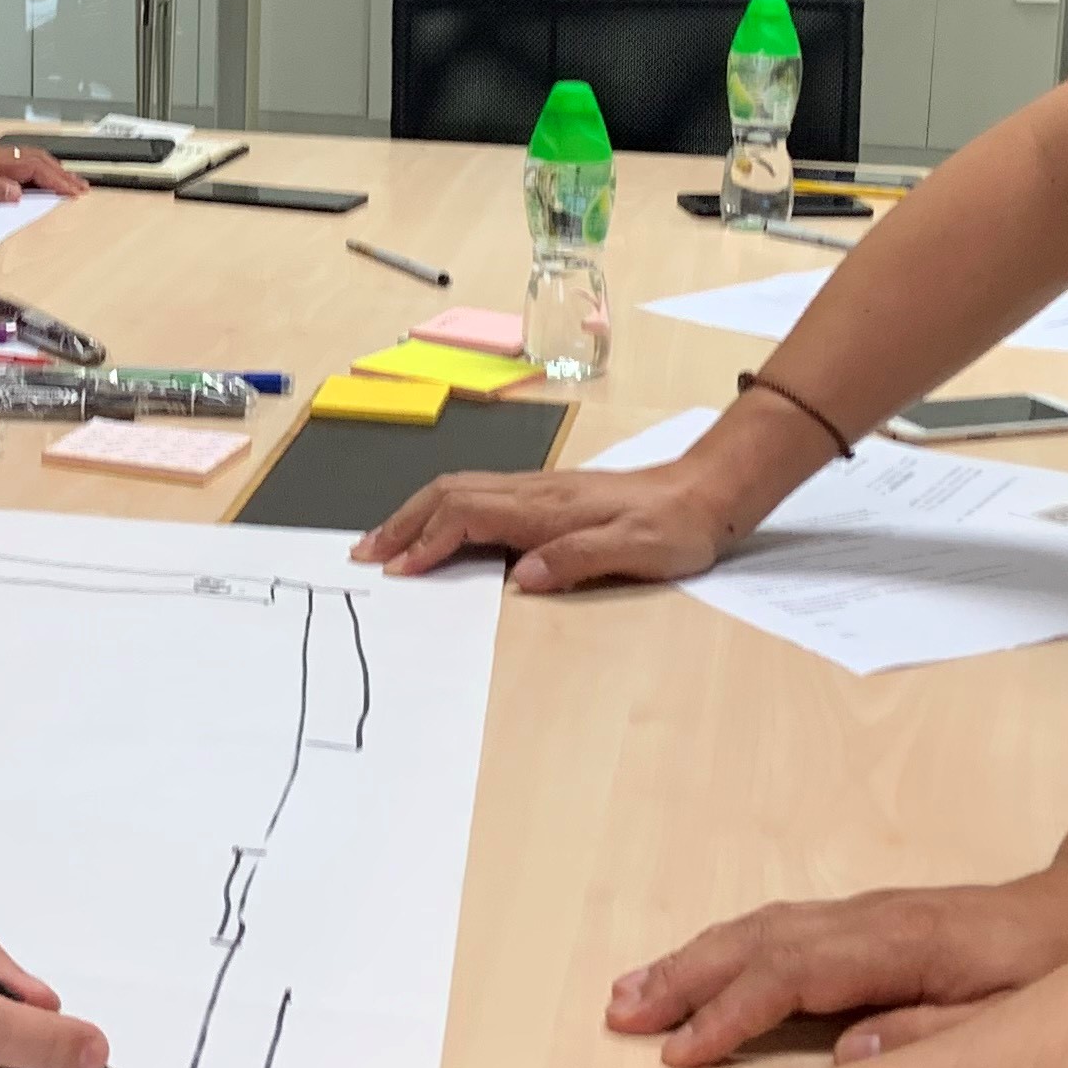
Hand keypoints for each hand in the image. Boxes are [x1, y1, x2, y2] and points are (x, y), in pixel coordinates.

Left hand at [0, 139, 86, 204]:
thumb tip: (15, 193)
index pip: (34, 170)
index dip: (57, 181)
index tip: (74, 191)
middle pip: (37, 162)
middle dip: (62, 174)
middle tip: (80, 186)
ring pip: (29, 160)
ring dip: (51, 170)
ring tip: (65, 181)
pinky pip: (17, 163)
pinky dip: (34, 170)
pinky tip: (33, 177)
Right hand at [358, 465, 746, 592]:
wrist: (704, 492)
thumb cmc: (674, 527)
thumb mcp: (637, 551)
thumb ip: (578, 561)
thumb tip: (522, 578)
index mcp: (546, 507)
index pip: (467, 515)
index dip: (427, 542)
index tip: (398, 572)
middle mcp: (533, 491)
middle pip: (448, 494)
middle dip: (401, 522)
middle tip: (363, 553)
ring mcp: (537, 489)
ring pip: (459, 490)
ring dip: (415, 514)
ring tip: (384, 542)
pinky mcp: (545, 495)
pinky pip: (477, 495)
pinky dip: (441, 511)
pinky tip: (436, 530)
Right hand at [605, 857, 1067, 1066]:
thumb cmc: (1064, 972)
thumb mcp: (1022, 1018)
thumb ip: (937, 1036)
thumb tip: (847, 1057)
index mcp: (903, 946)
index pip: (795, 973)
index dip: (733, 1011)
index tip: (680, 1050)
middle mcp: (869, 920)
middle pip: (757, 940)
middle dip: (684, 976)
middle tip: (620, 1013)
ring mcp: (862, 915)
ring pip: (758, 930)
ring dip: (691, 961)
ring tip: (630, 997)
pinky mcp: (863, 922)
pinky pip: (776, 931)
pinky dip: (724, 951)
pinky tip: (694, 974)